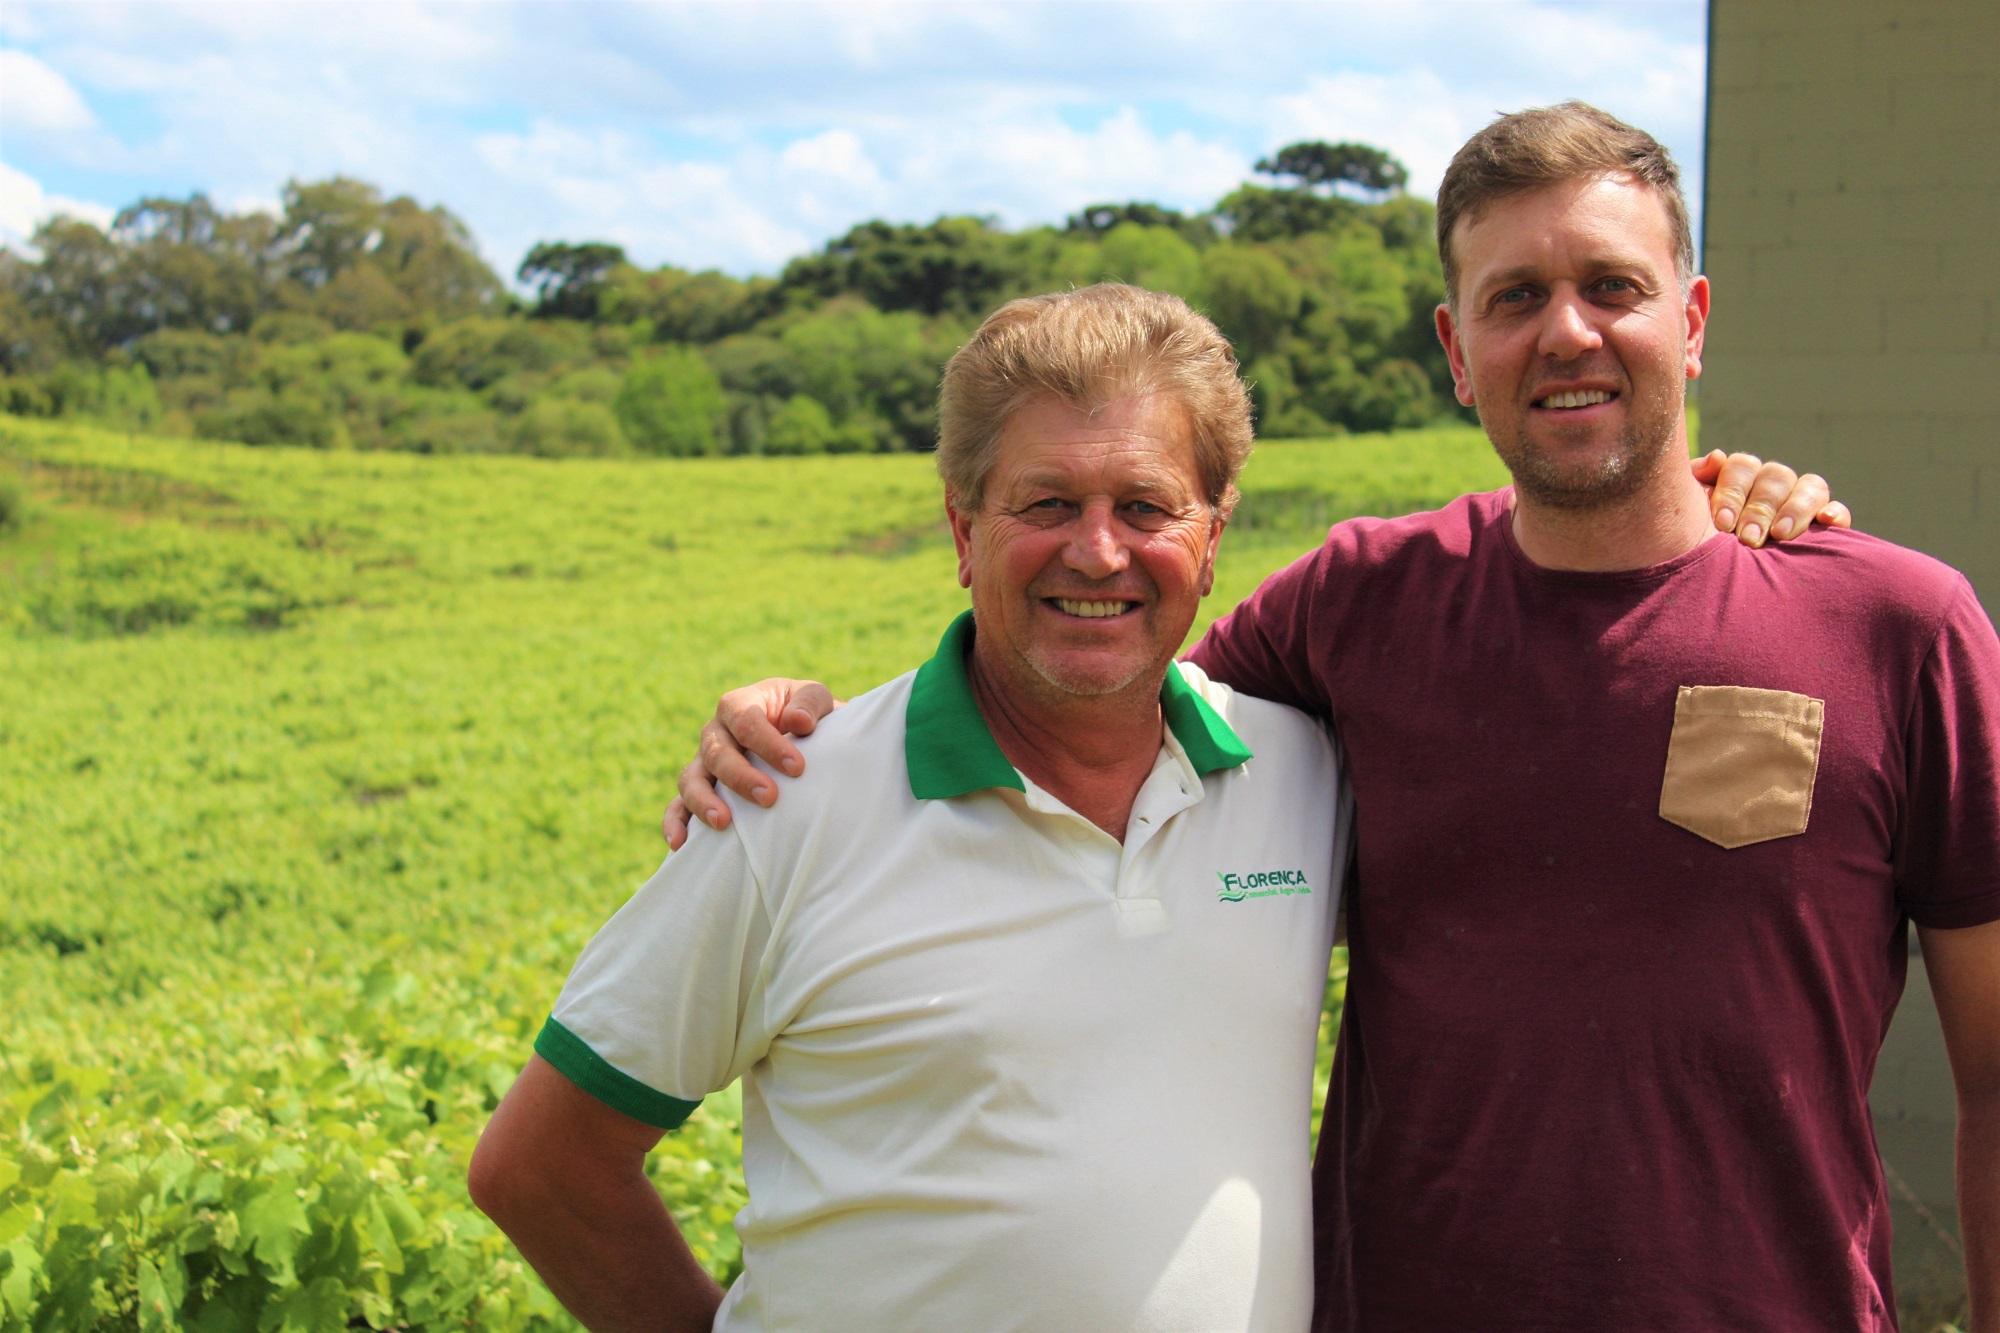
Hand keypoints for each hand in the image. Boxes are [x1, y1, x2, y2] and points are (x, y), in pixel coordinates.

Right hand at [662, 679, 838, 849]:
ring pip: (691, 779)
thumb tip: (800, 722)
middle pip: (717, 752)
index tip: (797, 768)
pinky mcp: (700, 789)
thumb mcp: (815, 700)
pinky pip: (678, 805)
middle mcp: (715, 732)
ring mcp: (703, 762)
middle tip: (770, 797)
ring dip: (703, 801)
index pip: (745, 721)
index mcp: (739, 705)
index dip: (768, 744)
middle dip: (742, 777)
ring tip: (723, 822)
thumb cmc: (806, 717)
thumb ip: (810, 702)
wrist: (800, 737)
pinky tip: (680, 843)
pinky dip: (675, 822)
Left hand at [1692, 450, 1852, 546]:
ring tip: (1781, 535)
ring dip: (1795, 509)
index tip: (1722, 524)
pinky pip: (1837, 511)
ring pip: (1810, 486)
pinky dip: (1836, 512)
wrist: (1709, 591)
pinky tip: (1827, 522)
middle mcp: (1770, 487)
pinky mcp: (1824, 528)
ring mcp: (1800, 505)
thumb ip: (1696, 480)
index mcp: (1738, 480)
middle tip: (1748, 539)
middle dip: (1760, 508)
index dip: (1732, 490)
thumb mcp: (1686, 515)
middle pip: (1776, 476)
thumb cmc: (1692, 548)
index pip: (1742, 466)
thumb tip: (1718, 457)